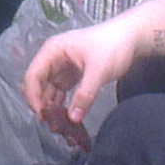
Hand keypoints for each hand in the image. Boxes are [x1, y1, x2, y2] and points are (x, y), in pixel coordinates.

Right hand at [24, 19, 140, 128]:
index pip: (33, 75)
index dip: (33, 96)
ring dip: (51, 108)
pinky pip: (60, 93)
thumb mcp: (99, 70)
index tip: (41, 114)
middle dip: (41, 104)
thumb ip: (85, 94)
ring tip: (58, 125)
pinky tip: (66, 118)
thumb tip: (73, 117)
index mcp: (53, 50)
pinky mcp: (72, 76)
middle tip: (49, 123)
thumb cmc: (113, 44)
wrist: (131, 39)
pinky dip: (61, 106)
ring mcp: (62, 68)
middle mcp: (54, 59)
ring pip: (48, 91)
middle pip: (37, 85)